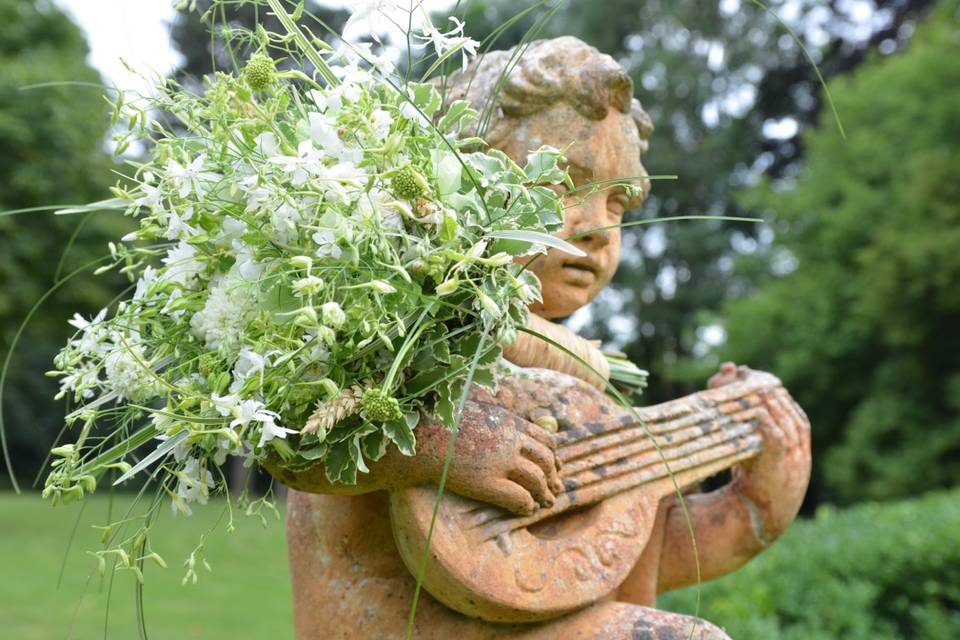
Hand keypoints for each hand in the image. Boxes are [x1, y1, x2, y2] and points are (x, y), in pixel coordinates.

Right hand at [429, 400, 562, 515]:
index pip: (545, 439)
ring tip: (543, 503)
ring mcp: (499, 462)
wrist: (419, 438)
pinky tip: (526, 510)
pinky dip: (526, 505)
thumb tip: (509, 394)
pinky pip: (518, 497)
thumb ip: (495, 401)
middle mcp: (510, 441)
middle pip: (545, 460)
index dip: (553, 456)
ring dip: (543, 494)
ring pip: (536, 480)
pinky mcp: (486, 483)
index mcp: (509, 422)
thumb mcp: (473, 402)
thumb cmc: (442, 419)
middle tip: (554, 490)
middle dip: (553, 477)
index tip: (554, 468)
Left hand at [716, 363, 810, 538]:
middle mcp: (799, 450)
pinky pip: (780, 442)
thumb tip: (721, 390)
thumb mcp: (745, 451)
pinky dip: (770, 425)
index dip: (766, 387)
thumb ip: (737, 424)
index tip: (744, 372)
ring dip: (768, 400)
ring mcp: (796, 461)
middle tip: (741, 373)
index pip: (785, 406)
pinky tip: (756, 412)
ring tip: (749, 384)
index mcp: (794, 445)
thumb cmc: (748, 485)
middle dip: (764, 387)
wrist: (755, 522)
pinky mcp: (784, 471)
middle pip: (786, 408)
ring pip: (787, 421)